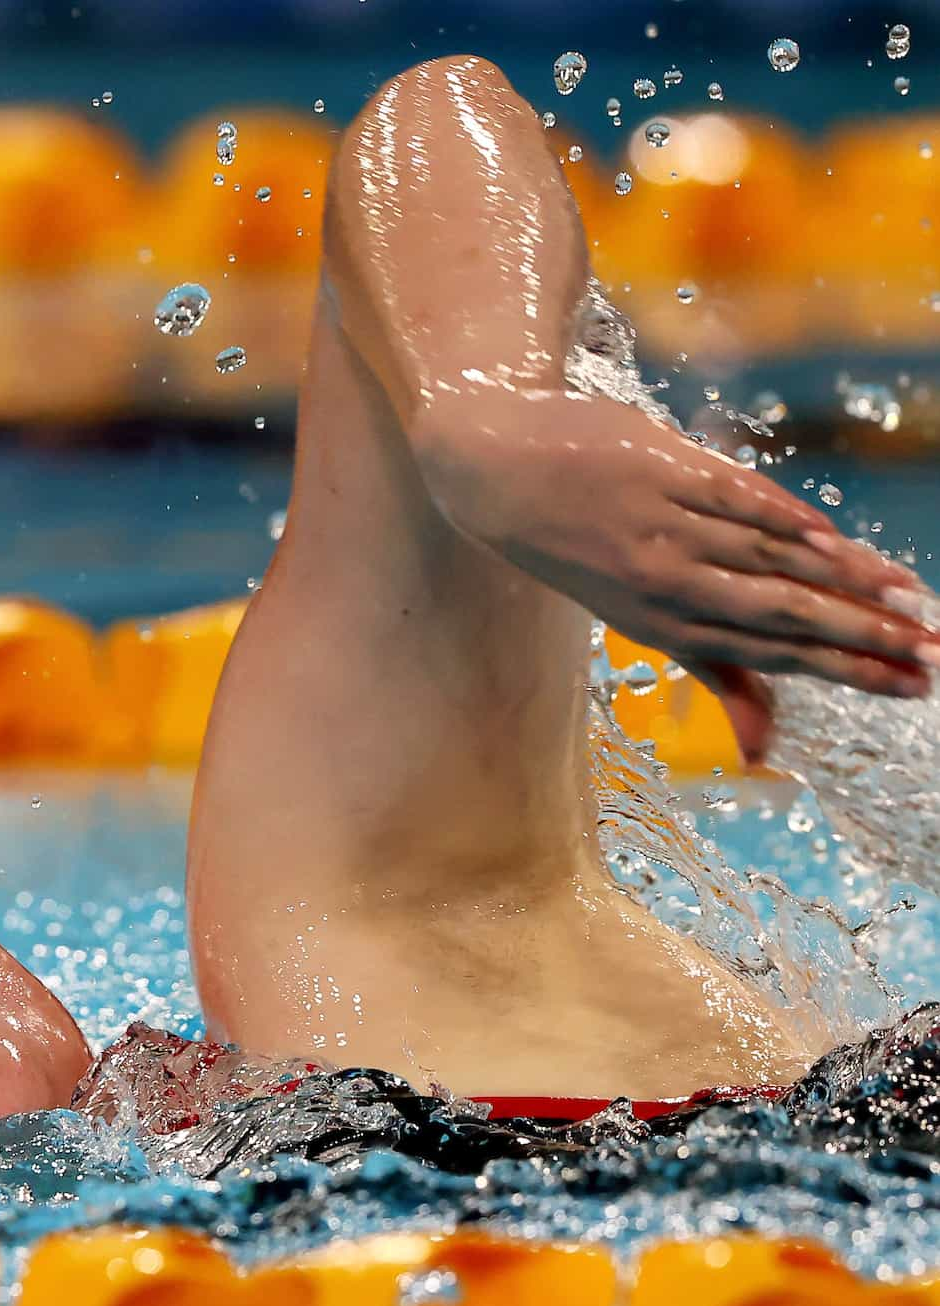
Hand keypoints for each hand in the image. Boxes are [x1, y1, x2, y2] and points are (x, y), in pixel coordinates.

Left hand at [419, 388, 937, 764]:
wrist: (495, 473)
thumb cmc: (578, 547)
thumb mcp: (636, 617)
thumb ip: (713, 669)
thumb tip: (764, 749)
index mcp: (663, 625)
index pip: (772, 656)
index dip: (845, 671)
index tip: (912, 685)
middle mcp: (665, 584)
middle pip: (779, 616)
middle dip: (860, 638)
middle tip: (930, 655)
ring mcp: (663, 528)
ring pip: (767, 559)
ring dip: (842, 581)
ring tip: (909, 600)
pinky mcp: (662, 471)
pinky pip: (735, 499)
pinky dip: (784, 519)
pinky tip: (831, 542)